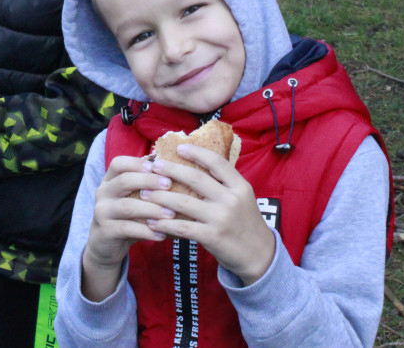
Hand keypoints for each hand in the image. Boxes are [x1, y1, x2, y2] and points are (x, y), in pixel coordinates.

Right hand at [81, 155, 174, 300]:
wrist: (105, 245)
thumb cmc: (127, 216)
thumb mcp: (133, 198)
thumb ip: (147, 186)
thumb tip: (179, 172)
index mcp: (110, 180)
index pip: (119, 163)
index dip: (137, 163)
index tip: (157, 165)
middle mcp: (103, 193)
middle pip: (124, 180)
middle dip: (149, 181)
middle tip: (169, 184)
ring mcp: (102, 212)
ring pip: (127, 206)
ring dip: (152, 209)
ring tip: (171, 214)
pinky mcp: (106, 231)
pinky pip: (127, 229)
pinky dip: (146, 231)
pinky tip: (162, 234)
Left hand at [141, 144, 274, 285]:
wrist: (259, 255)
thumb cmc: (245, 222)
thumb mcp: (243, 197)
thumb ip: (224, 183)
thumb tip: (196, 164)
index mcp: (240, 186)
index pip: (217, 162)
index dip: (196, 152)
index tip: (179, 147)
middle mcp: (231, 199)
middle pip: (196, 178)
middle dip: (171, 170)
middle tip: (154, 166)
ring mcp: (221, 218)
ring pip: (184, 203)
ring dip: (160, 197)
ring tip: (144, 193)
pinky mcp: (212, 237)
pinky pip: (183, 227)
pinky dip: (164, 224)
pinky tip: (152, 222)